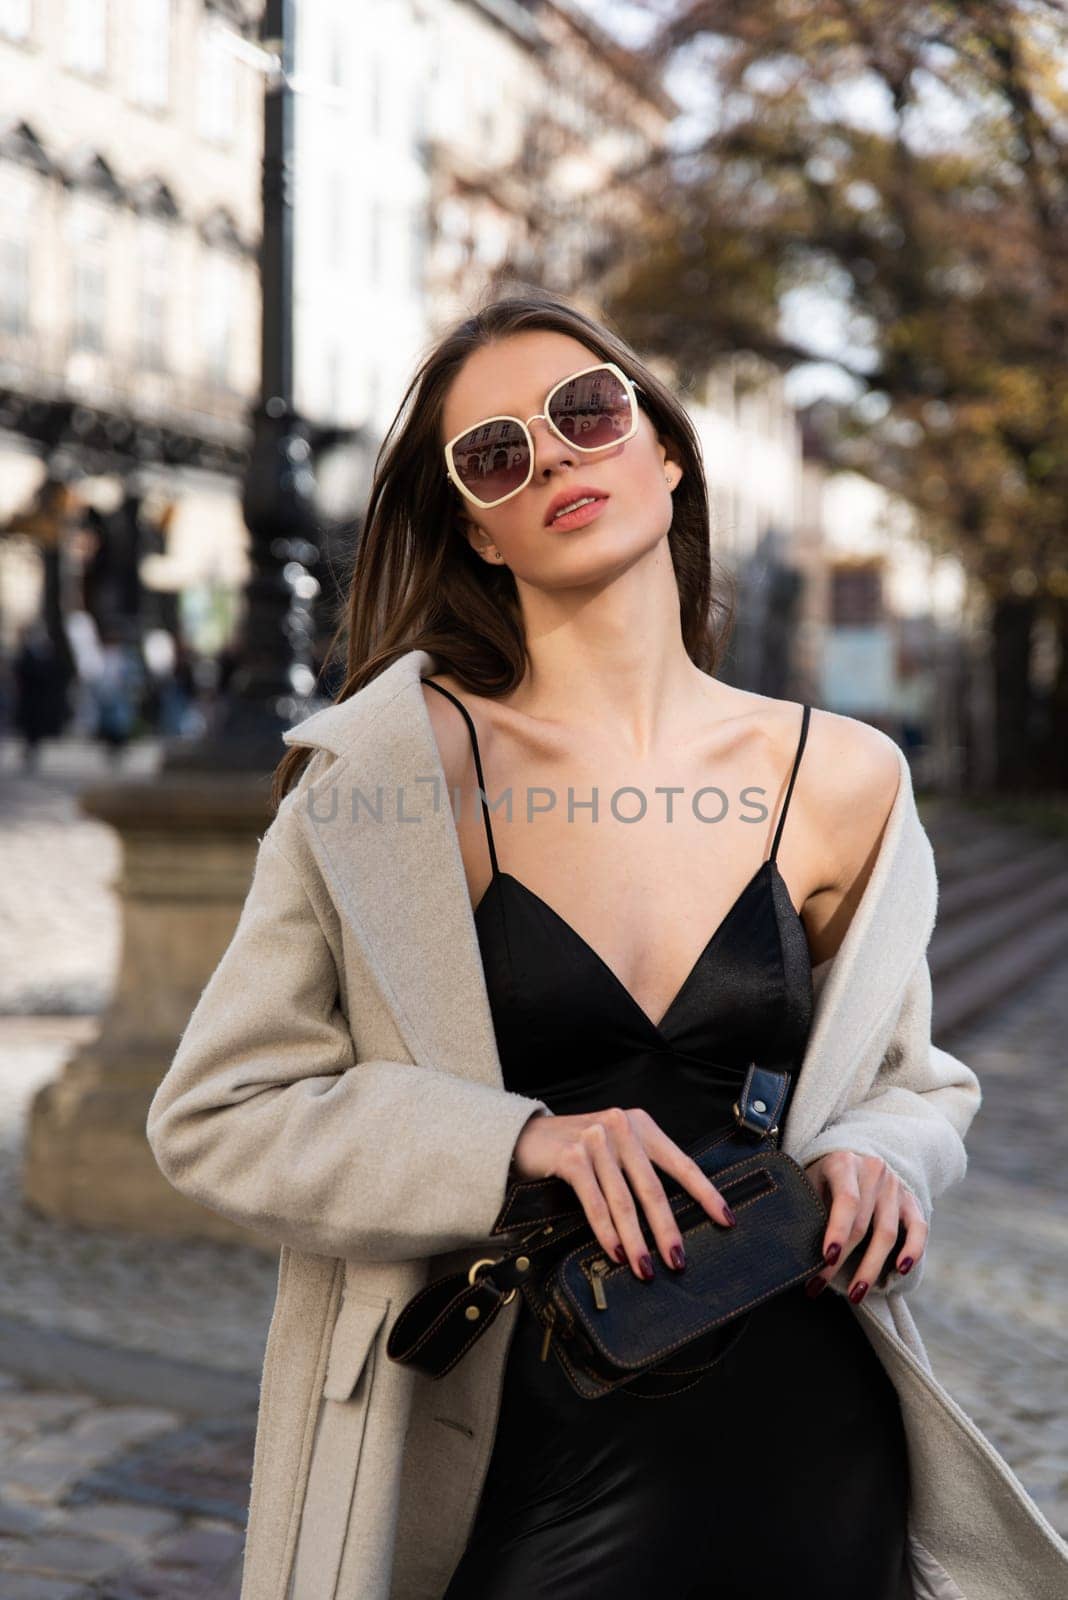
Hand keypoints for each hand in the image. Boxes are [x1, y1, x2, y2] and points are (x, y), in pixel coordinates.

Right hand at [511, 1106, 737, 1280]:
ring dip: (637, 1240)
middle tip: (678, 1261)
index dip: (706, 1193)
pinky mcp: (572, 1156)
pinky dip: (607, 1232)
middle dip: (667, 1230)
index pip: (682, 1163)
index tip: (726, 1219)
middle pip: (653, 1188)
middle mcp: (621, 1128)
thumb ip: (639, 1168)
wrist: (524, 1136)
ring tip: (645, 1268)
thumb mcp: (614, 1147)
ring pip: (624, 1201)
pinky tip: (616, 1252)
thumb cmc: (575, 1148)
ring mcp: (596, 1140)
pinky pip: (595, 1203)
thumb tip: (670, 1218)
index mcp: (641, 1125)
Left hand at [802, 1150, 926, 1303]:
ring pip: (887, 1233)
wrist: (855, 1156)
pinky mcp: (912, 1201)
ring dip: (871, 1268)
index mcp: (844, 1163)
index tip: (827, 1258)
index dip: (838, 1231)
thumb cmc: (824, 1177)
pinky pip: (918, 1229)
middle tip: (821, 1285)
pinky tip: (901, 1270)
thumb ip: (810, 1208)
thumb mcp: (811, 1181)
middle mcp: (874, 1172)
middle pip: (863, 1224)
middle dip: (843, 1260)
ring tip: (854, 1294)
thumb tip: (796, 1252)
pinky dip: (913, 1250)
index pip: (846, 1200)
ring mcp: (895, 1186)